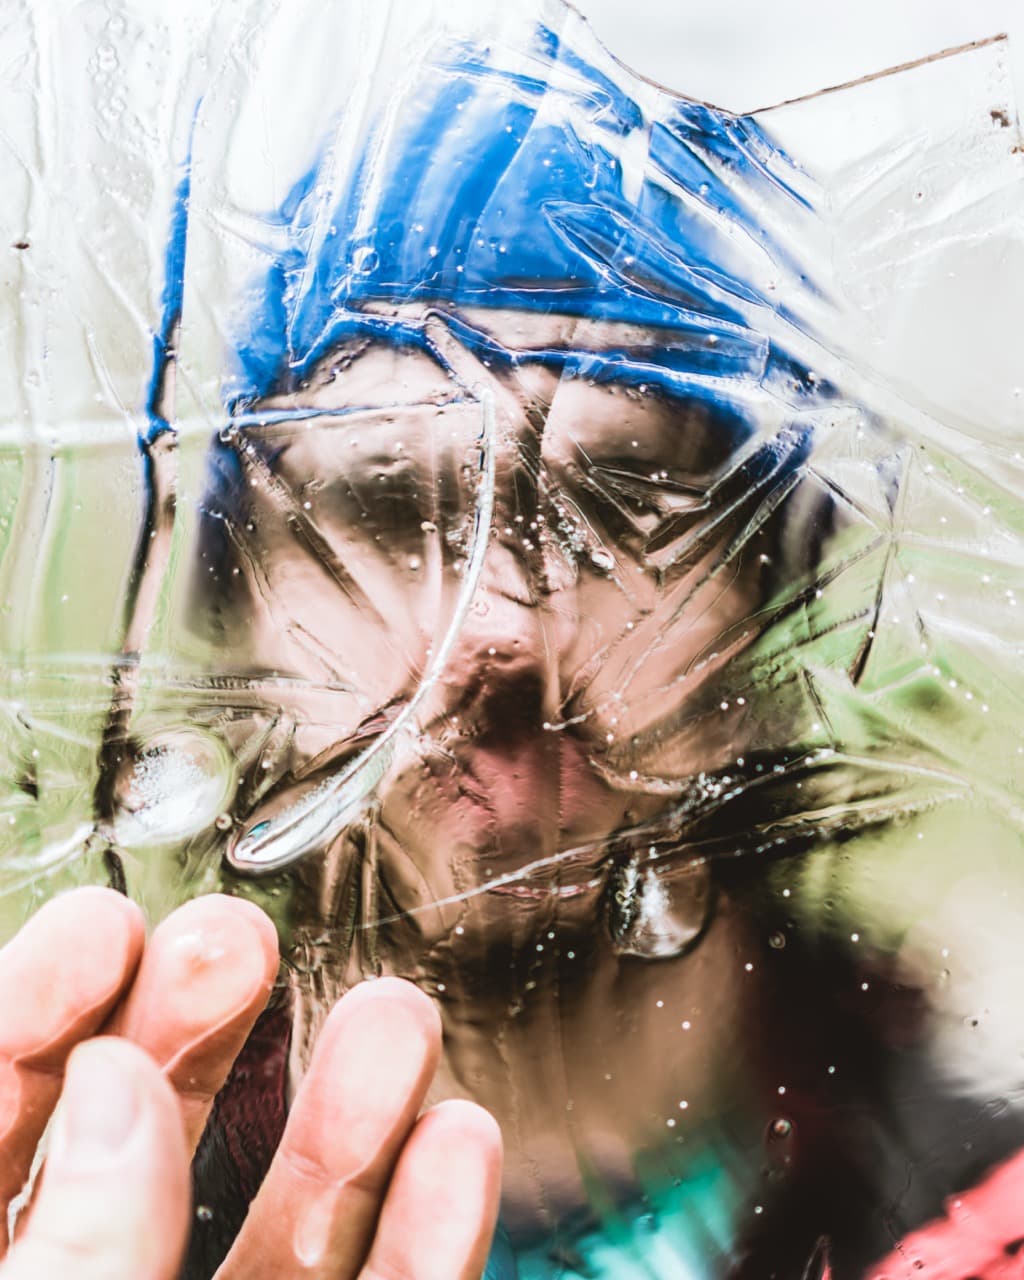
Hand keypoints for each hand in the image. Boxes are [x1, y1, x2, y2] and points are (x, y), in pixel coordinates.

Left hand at [0, 888, 501, 1278]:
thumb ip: (72, 1250)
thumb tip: (115, 1083)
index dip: (38, 1010)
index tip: (107, 926)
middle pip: (146, 1144)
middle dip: (199, 1028)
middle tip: (239, 939)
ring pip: (285, 1227)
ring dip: (349, 1116)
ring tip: (393, 1017)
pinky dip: (428, 1240)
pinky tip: (456, 1146)